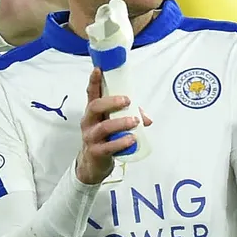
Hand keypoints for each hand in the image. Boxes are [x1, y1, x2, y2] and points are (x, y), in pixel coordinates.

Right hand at [75, 69, 151, 184]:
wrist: (92, 166)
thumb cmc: (105, 140)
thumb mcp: (114, 126)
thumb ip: (129, 117)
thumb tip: (147, 118)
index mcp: (92, 113)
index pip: (91, 94)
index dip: (94, 81)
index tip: (98, 69)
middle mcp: (89, 122)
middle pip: (94, 107)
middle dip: (111, 102)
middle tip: (127, 101)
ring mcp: (90, 137)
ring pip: (103, 127)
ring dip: (120, 122)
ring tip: (135, 121)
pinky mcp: (96, 152)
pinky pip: (108, 146)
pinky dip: (121, 142)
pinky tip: (131, 139)